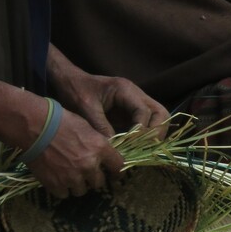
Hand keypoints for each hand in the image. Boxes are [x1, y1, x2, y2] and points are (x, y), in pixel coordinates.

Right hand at [0, 77, 126, 198]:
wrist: (34, 126)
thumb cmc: (61, 121)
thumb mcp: (87, 128)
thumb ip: (98, 144)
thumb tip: (104, 155)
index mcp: (100, 149)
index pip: (119, 167)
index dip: (116, 172)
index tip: (114, 174)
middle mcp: (89, 165)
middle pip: (99, 183)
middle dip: (94, 179)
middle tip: (87, 174)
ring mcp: (72, 176)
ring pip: (82, 191)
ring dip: (78, 185)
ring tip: (70, 176)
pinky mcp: (55, 184)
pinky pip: (64, 194)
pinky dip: (61, 189)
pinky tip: (58, 180)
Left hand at [48, 46, 168, 137]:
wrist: (69, 81)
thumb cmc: (76, 90)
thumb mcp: (85, 108)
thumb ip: (101, 127)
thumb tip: (114, 149)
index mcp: (126, 90)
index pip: (145, 111)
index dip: (142, 129)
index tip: (132, 143)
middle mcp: (137, 95)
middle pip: (161, 113)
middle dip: (157, 132)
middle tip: (146, 148)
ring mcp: (137, 103)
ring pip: (159, 119)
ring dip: (155, 134)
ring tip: (144, 150)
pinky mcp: (133, 112)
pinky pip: (148, 124)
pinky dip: (147, 136)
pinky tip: (138, 148)